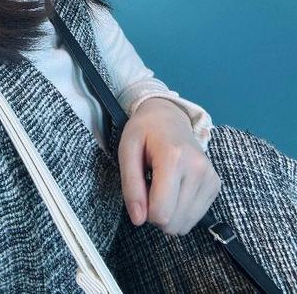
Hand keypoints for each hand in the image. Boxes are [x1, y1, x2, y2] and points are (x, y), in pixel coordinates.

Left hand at [117, 97, 221, 235]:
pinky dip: (181, 210)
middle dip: (155, 214)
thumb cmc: (145, 132)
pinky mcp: (215, 185)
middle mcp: (198, 168)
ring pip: (185, 225)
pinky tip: (175, 189)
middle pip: (173, 223)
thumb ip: (130, 186)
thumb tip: (138, 220)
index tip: (141, 191)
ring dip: (169, 214)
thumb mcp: (127, 151)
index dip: (144, 211)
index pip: (161, 213)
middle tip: (150, 187)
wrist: (169, 116)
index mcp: (174, 158)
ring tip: (162, 187)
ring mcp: (210, 177)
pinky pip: (195, 218)